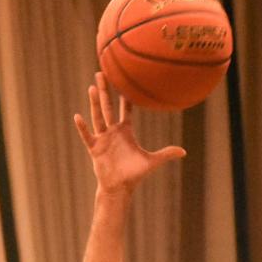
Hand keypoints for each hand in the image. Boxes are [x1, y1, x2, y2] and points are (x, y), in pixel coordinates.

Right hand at [74, 72, 184, 194]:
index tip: (124, 80)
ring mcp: (103, 138)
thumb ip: (166, 154)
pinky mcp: (95, 148)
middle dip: (106, 90)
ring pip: (98, 116)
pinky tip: (77, 116)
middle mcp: (113, 131)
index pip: (126, 109)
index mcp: (126, 131)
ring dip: (95, 103)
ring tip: (92, 87)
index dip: (126, 96)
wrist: (120, 188)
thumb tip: (184, 152)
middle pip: (108, 106)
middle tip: (102, 72)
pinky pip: (87, 136)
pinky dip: (83, 127)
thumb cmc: (134, 175)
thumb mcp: (151, 162)